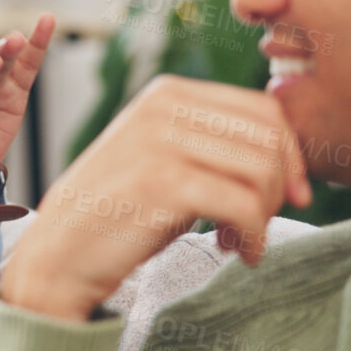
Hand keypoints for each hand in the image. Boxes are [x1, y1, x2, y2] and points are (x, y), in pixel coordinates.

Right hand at [1, 75, 311, 320]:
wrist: (58, 257)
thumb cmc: (121, 216)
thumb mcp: (166, 162)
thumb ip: (213, 145)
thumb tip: (291, 157)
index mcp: (168, 93)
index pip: (263, 109)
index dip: (290, 156)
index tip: (291, 197)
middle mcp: (163, 106)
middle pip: (268, 138)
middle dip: (280, 188)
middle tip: (259, 225)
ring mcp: (160, 142)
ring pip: (262, 170)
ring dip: (266, 215)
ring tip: (244, 241)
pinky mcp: (162, 183)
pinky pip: (243, 205)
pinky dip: (254, 236)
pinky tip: (240, 254)